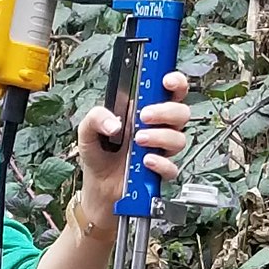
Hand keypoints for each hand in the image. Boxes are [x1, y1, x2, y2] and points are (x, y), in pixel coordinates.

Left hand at [73, 71, 192, 238]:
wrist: (98, 187)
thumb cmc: (98, 154)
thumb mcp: (87, 131)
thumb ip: (95, 117)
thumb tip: (113, 123)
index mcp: (144, 110)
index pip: (170, 90)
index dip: (175, 82)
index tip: (165, 82)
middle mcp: (157, 127)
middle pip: (181, 112)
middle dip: (165, 112)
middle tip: (144, 116)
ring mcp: (161, 149)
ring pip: (179, 138)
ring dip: (160, 137)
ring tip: (138, 141)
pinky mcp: (160, 171)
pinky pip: (172, 167)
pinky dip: (160, 163)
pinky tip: (144, 161)